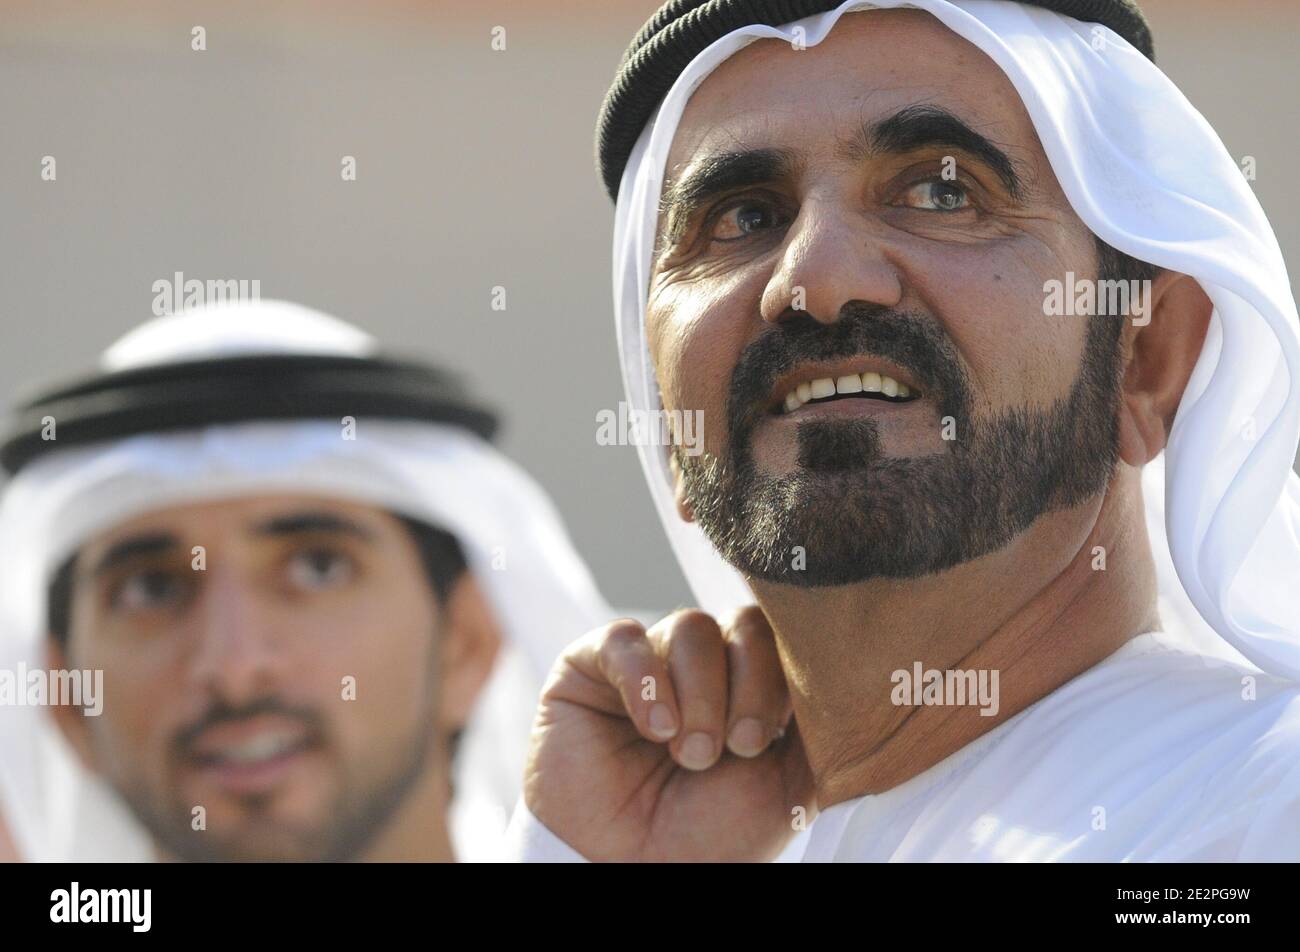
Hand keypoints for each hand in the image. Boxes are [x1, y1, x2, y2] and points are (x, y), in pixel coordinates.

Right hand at [523, 606, 814, 860]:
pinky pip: (623, 638)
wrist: (632, 872)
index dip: (786, 675)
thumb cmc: (710, 837)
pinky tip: (655, 728)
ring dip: (700, 694)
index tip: (772, 738)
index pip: (783, 637)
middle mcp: (704, 664)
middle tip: (738, 748)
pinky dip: (646, 681)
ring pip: (690, 627)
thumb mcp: (788, 787)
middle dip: (748, 687)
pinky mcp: (590, 665)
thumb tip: (858, 684)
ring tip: (689, 753)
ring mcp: (649, 660)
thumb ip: (821, 732)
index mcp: (753, 684)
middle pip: (743, 623)